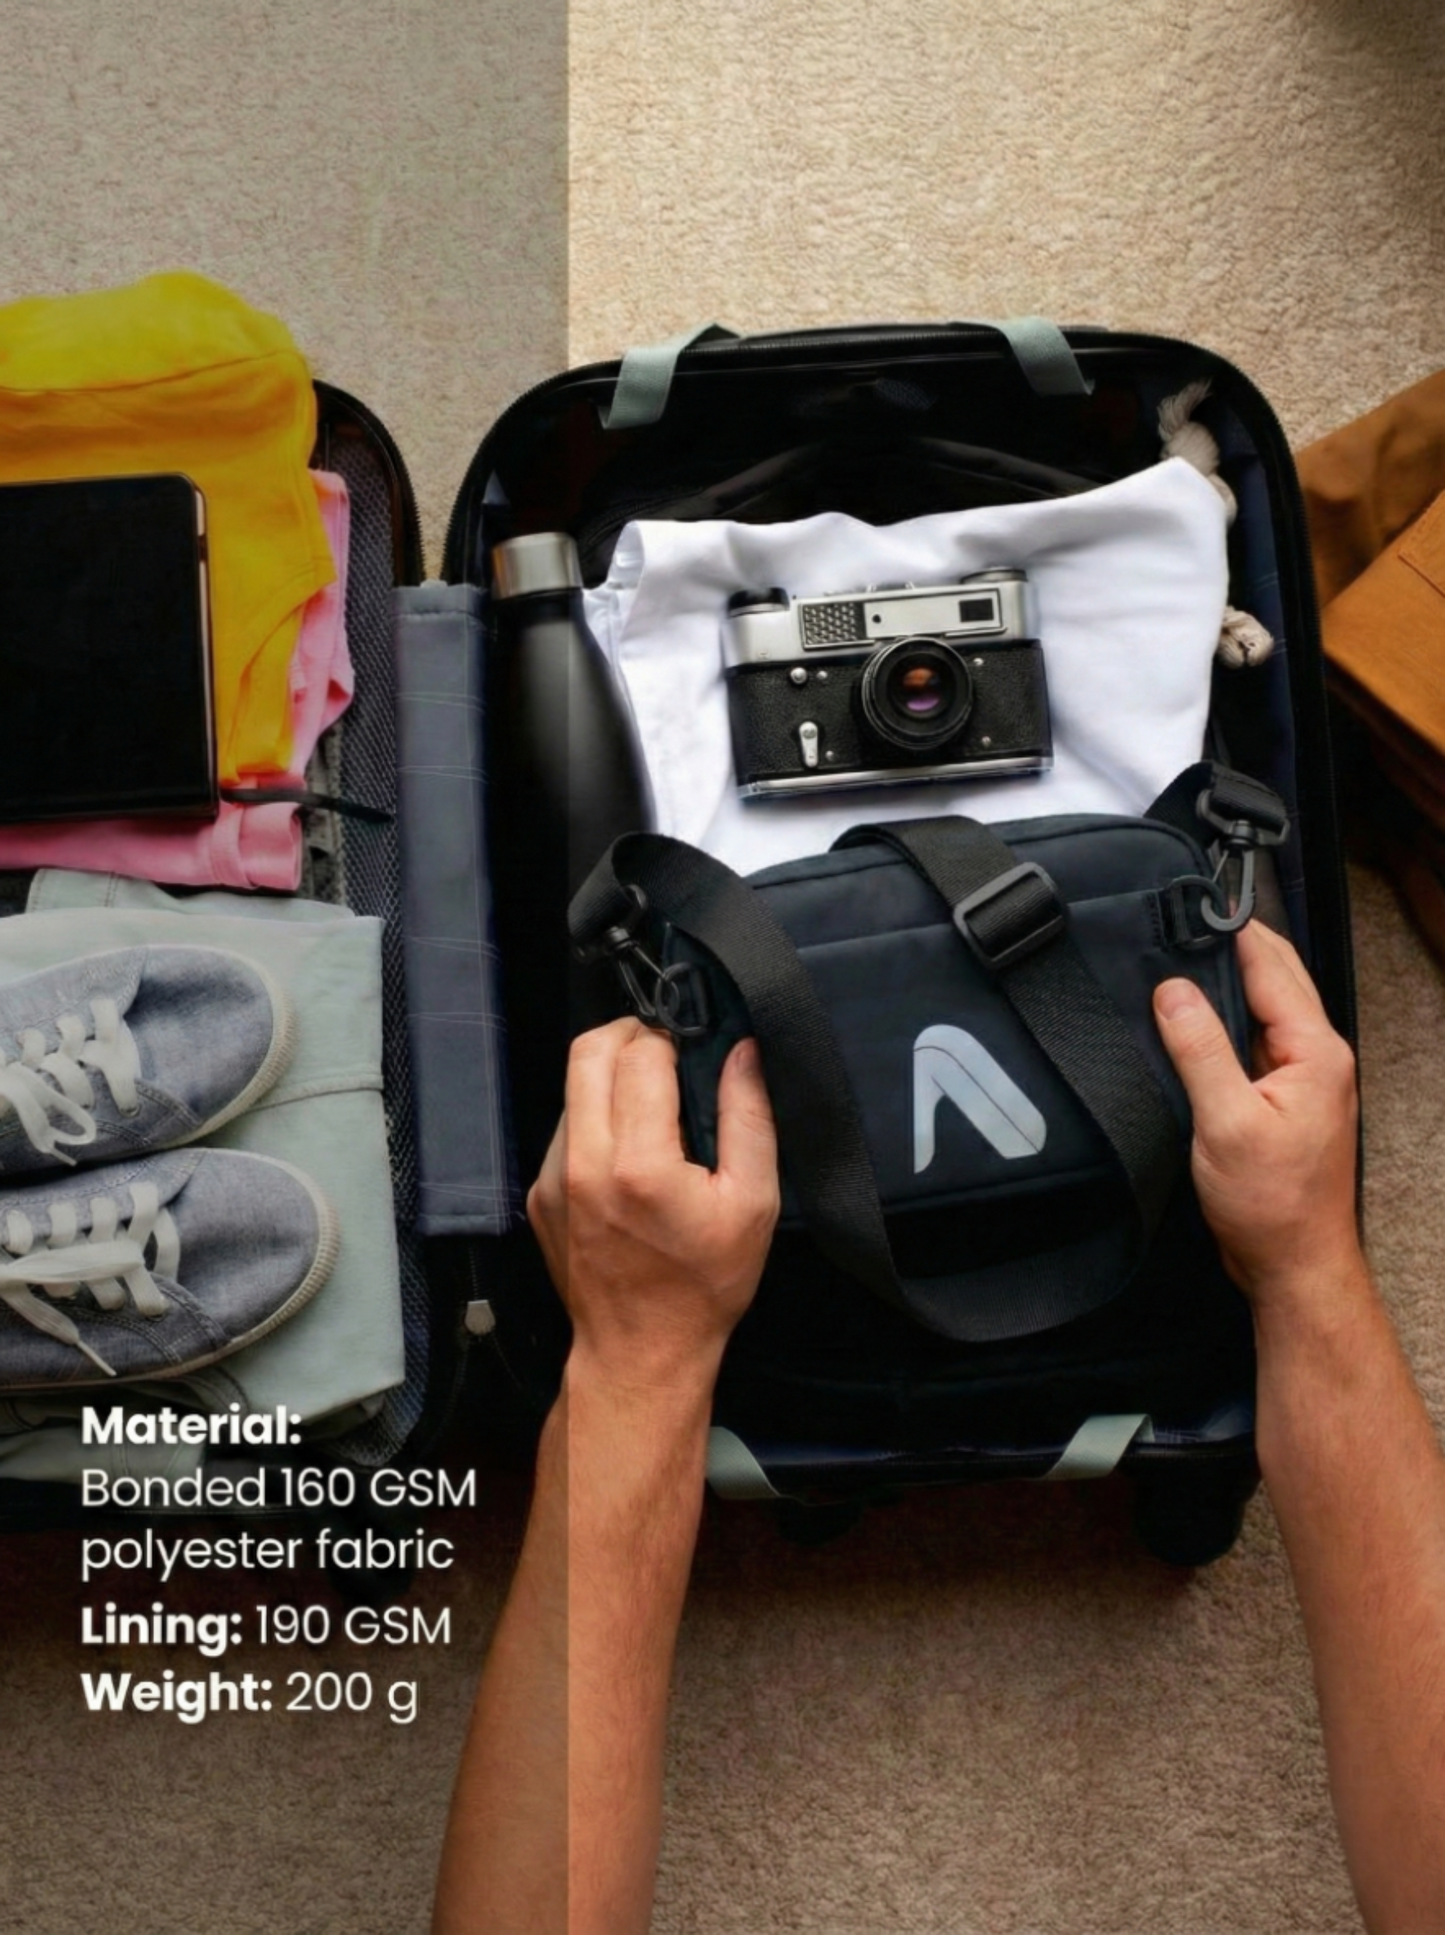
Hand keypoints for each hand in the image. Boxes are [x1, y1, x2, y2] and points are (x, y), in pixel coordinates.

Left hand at [527, 1019, 780, 1397]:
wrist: (640, 1352)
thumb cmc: (704, 1285)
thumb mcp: (752, 1203)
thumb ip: (749, 1118)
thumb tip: (742, 1051)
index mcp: (640, 1165)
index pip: (641, 1054)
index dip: (672, 1038)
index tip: (695, 1052)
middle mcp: (584, 1164)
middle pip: (588, 1051)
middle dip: (630, 1035)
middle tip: (667, 1053)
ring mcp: (552, 1179)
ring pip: (572, 1086)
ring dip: (610, 1076)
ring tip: (652, 1104)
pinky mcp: (538, 1194)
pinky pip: (565, 1128)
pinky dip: (596, 1118)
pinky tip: (629, 1149)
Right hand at [1152, 919, 1362, 1308]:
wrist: (1293, 1265)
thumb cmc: (1272, 1206)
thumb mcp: (1226, 1122)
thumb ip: (1200, 1050)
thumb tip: (1173, 991)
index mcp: (1316, 1052)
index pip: (1272, 968)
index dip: (1233, 933)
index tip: (1193, 905)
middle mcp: (1318, 1056)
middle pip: (1276, 978)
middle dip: (1232, 946)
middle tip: (1180, 922)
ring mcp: (1303, 1077)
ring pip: (1263, 1009)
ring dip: (1228, 983)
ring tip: (1178, 959)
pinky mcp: (1282, 1098)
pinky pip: (1253, 1041)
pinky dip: (1225, 1021)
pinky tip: (1191, 1020)